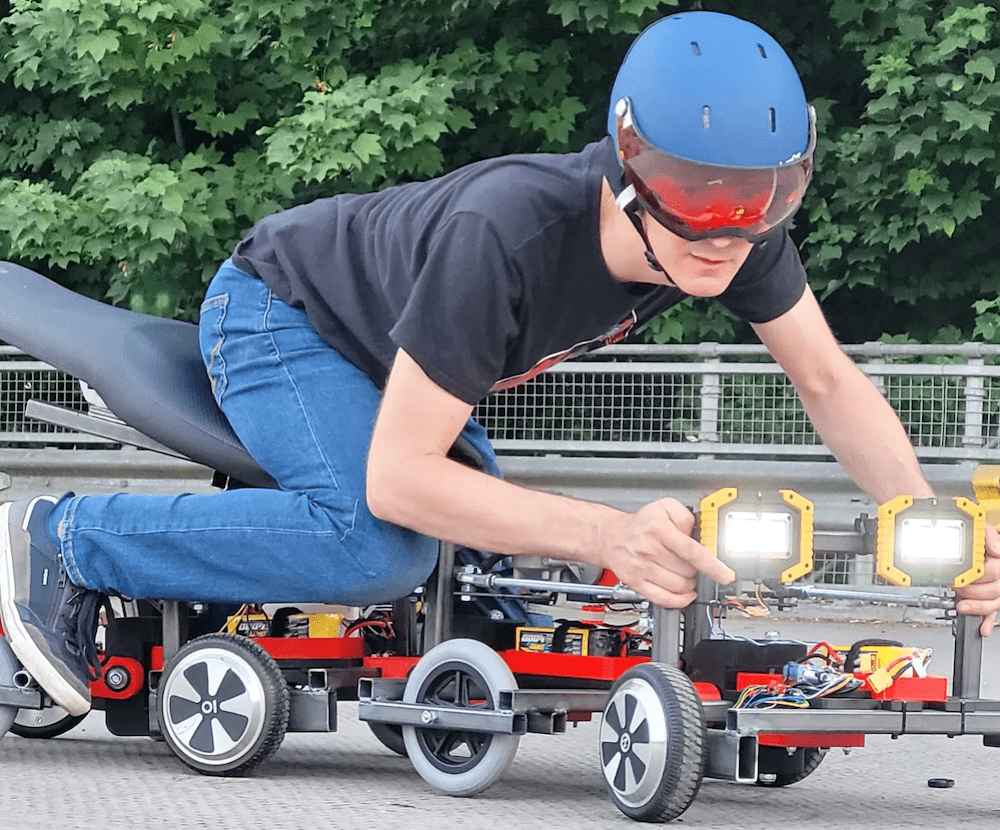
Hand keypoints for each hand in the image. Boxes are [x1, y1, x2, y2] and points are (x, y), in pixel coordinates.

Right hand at [598, 498, 734, 608]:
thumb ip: (685, 515)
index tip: (724, 574)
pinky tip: (685, 593)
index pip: (690, 551)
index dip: (711, 565)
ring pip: (679, 586)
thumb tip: (697, 533)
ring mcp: (642, 568)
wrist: (611, 537)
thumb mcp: (663, 506)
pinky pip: (664, 599)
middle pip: (687, 571)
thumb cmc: (640, 524)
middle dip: (696, 569)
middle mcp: (649, 549)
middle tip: (692, 562)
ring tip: (686, 574)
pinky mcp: (636, 583)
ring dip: (689, 583)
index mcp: (658, 529)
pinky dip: (679, 600)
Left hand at [956, 523, 999, 636]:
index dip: (978, 577)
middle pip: (995, 590)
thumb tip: (996, 550)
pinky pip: (993, 611)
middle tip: (958, 588)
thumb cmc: (977, 535)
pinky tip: (981, 628)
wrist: (974, 541)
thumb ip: (989, 536)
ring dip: (979, 607)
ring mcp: (998, 587)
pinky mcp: (991, 596)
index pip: (995, 573)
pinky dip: (986, 621)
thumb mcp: (982, 528)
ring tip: (962, 606)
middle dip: (974, 592)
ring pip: (995, 602)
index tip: (962, 577)